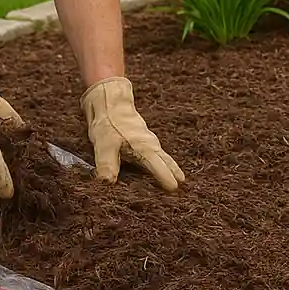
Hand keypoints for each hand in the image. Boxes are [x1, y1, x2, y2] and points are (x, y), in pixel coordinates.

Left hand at [81, 76, 184, 191]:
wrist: (110, 101)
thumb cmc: (108, 123)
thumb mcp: (104, 145)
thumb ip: (107, 164)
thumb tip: (107, 182)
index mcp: (143, 148)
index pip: (158, 167)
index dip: (166, 178)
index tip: (175, 189)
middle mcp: (149, 145)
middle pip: (166, 162)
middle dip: (174, 172)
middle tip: (184, 184)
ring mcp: (147, 140)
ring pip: (163, 156)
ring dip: (170, 166)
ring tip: (179, 177)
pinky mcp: (142, 138)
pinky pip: (156, 152)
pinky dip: (161, 160)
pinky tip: (160, 164)